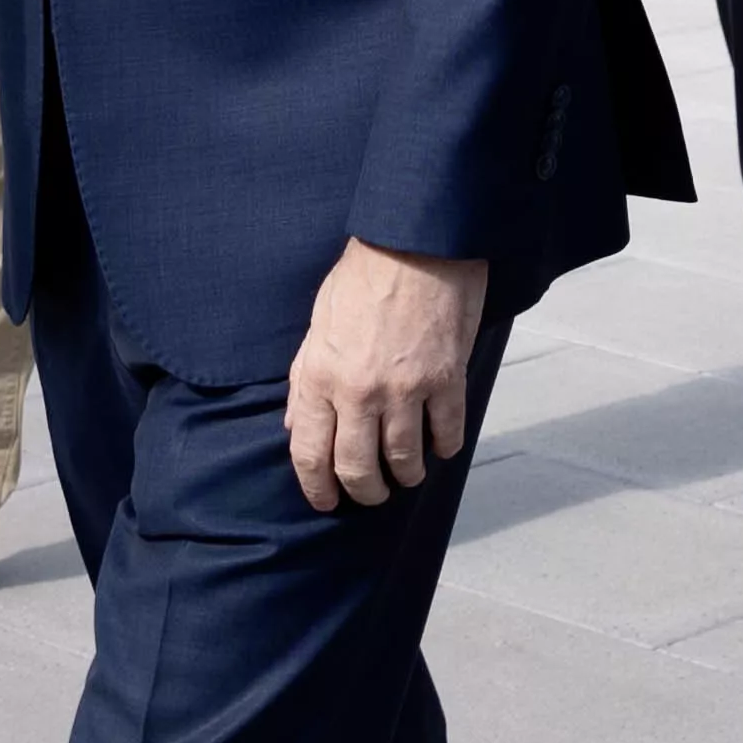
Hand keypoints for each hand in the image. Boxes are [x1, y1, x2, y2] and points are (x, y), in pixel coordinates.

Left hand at [285, 241, 489, 510]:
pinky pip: (446, 433)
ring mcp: (406, 389)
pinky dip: (444, 448)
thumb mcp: (318, 322)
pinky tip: (440, 447)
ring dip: (406, 476)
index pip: (310, 452)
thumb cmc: (363, 275)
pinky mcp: (447, 380)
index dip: (317, 487)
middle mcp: (360, 392)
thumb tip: (295, 422)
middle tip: (371, 493)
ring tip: (408, 475)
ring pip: (404, 460)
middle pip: (357, 468)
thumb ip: (305, 377)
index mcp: (321, 376)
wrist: (418, 242)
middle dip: (364, 491)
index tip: (326, 501)